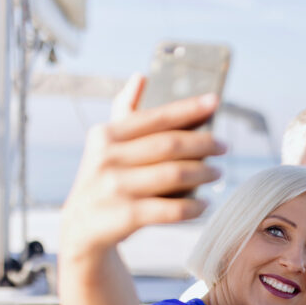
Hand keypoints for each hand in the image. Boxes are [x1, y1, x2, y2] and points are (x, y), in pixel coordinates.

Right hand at [59, 78, 225, 261]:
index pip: (155, 117)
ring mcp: (115, 188)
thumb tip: (141, 76)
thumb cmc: (105, 179)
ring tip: (218, 173)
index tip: (215, 101)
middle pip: (170, 145)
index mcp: (106, 135)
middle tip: (224, 146)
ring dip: (204, 173)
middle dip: (204, 144)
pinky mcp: (125, 216)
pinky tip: (205, 204)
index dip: (188, 109)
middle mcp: (107, 158)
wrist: (81, 227)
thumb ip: (125, 113)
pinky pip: (171, 209)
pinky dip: (194, 207)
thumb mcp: (107, 145)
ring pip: (174, 175)